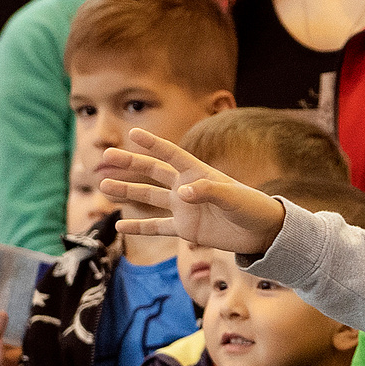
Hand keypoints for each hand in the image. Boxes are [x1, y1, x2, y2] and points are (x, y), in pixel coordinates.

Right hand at [101, 127, 286, 254]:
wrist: (261, 232)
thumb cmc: (251, 207)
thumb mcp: (232, 197)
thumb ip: (207, 192)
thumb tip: (181, 194)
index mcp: (198, 172)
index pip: (171, 154)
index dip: (152, 144)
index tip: (133, 133)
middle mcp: (186, 187)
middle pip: (152, 172)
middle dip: (130, 164)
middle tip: (106, 157)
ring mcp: (183, 208)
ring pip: (149, 197)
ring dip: (127, 191)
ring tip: (103, 185)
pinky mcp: (184, 229)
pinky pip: (157, 227)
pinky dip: (139, 227)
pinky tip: (120, 226)